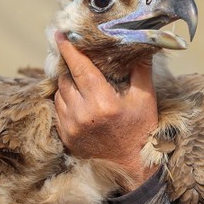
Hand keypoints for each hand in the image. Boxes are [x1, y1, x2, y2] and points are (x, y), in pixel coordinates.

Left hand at [53, 31, 159, 190]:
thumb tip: (142, 45)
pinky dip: (65, 100)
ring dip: (67, 84)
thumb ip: (141, 70)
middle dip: (71, 67)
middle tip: (78, 59)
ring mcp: (70, 126)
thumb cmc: (140, 132)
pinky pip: (58, 109)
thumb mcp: (145, 100)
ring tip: (81, 81)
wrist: (130, 168)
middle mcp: (82, 114)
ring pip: (59, 93)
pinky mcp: (65, 136)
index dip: (69, 49)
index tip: (60, 34)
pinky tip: (78, 99)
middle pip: (66, 78)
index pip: (79, 68)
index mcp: (102, 102)